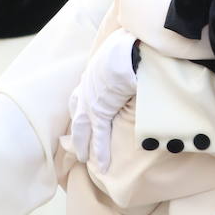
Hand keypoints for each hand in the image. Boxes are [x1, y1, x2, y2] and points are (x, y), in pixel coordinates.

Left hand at [69, 29, 136, 172]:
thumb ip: (127, 65)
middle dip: (76, 131)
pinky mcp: (101, 111)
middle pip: (77, 115)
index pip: (81, 94)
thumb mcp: (125, 55)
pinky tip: (102, 166)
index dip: (79, 106)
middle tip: (75, 145)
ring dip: (84, 145)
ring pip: (84, 129)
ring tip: (85, 160)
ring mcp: (92, 101)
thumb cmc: (131, 47)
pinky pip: (100, 135)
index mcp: (92, 73)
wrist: (129, 49)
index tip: (78, 114)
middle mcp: (87, 88)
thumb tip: (139, 66)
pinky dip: (101, 151)